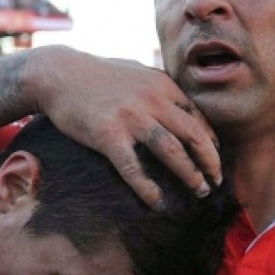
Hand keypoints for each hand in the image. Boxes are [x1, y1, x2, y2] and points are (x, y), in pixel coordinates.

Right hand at [29, 46, 221, 209]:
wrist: (58, 72)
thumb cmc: (96, 74)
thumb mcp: (136, 72)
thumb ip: (158, 88)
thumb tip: (177, 104)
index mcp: (162, 85)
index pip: (197, 117)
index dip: (211, 141)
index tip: (216, 159)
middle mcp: (152, 100)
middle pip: (193, 136)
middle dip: (210, 162)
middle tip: (215, 182)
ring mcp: (131, 118)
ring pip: (171, 152)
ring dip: (190, 175)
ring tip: (199, 191)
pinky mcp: (107, 135)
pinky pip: (134, 168)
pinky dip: (149, 189)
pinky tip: (158, 203)